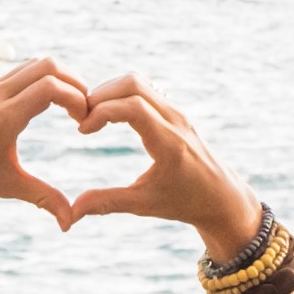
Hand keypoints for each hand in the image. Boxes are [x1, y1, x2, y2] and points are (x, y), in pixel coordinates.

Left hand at [0, 59, 90, 224]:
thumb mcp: (7, 186)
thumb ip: (44, 199)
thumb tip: (69, 224)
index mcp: (3, 118)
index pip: (51, 88)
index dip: (77, 99)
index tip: (83, 121)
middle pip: (48, 65)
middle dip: (74, 83)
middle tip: (83, 109)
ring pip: (34, 64)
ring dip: (58, 78)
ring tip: (69, 106)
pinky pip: (20, 72)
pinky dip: (40, 79)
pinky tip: (47, 104)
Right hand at [65, 77, 255, 247]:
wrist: (221, 196)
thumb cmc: (184, 202)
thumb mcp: (144, 205)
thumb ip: (107, 203)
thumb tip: (72, 211)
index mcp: (168, 142)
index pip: (132, 107)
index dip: (101, 112)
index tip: (82, 131)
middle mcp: (174, 121)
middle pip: (133, 84)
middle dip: (101, 95)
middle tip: (82, 117)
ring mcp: (176, 113)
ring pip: (139, 83)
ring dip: (110, 92)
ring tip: (92, 116)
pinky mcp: (174, 113)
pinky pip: (145, 90)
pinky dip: (122, 94)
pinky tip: (109, 115)